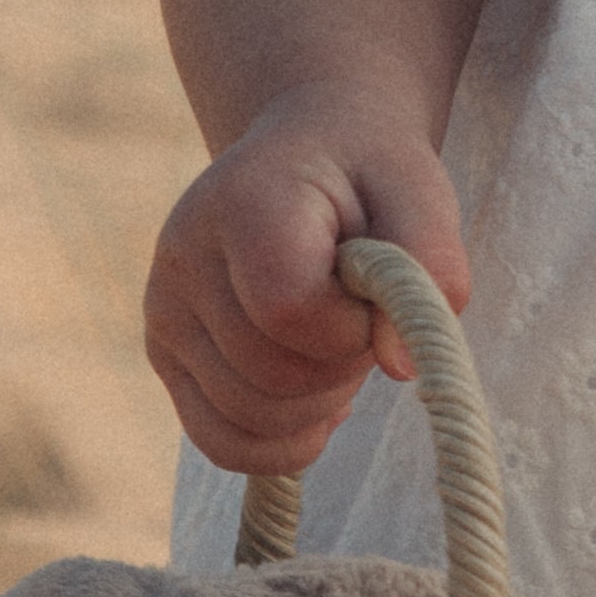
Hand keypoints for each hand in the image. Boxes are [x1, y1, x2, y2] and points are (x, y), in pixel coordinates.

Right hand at [144, 90, 471, 473]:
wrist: (310, 154)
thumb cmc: (371, 177)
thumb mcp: (422, 193)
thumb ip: (430, 267)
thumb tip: (400, 366)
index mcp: (240, 203)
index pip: (289, 310)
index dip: (352, 326)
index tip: (376, 291)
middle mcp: (183, 258)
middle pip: (271, 375)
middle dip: (342, 365)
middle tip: (364, 316)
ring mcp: (165, 311)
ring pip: (249, 419)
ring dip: (319, 402)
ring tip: (338, 343)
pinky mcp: (165, 354)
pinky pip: (222, 442)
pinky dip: (283, 442)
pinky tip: (319, 401)